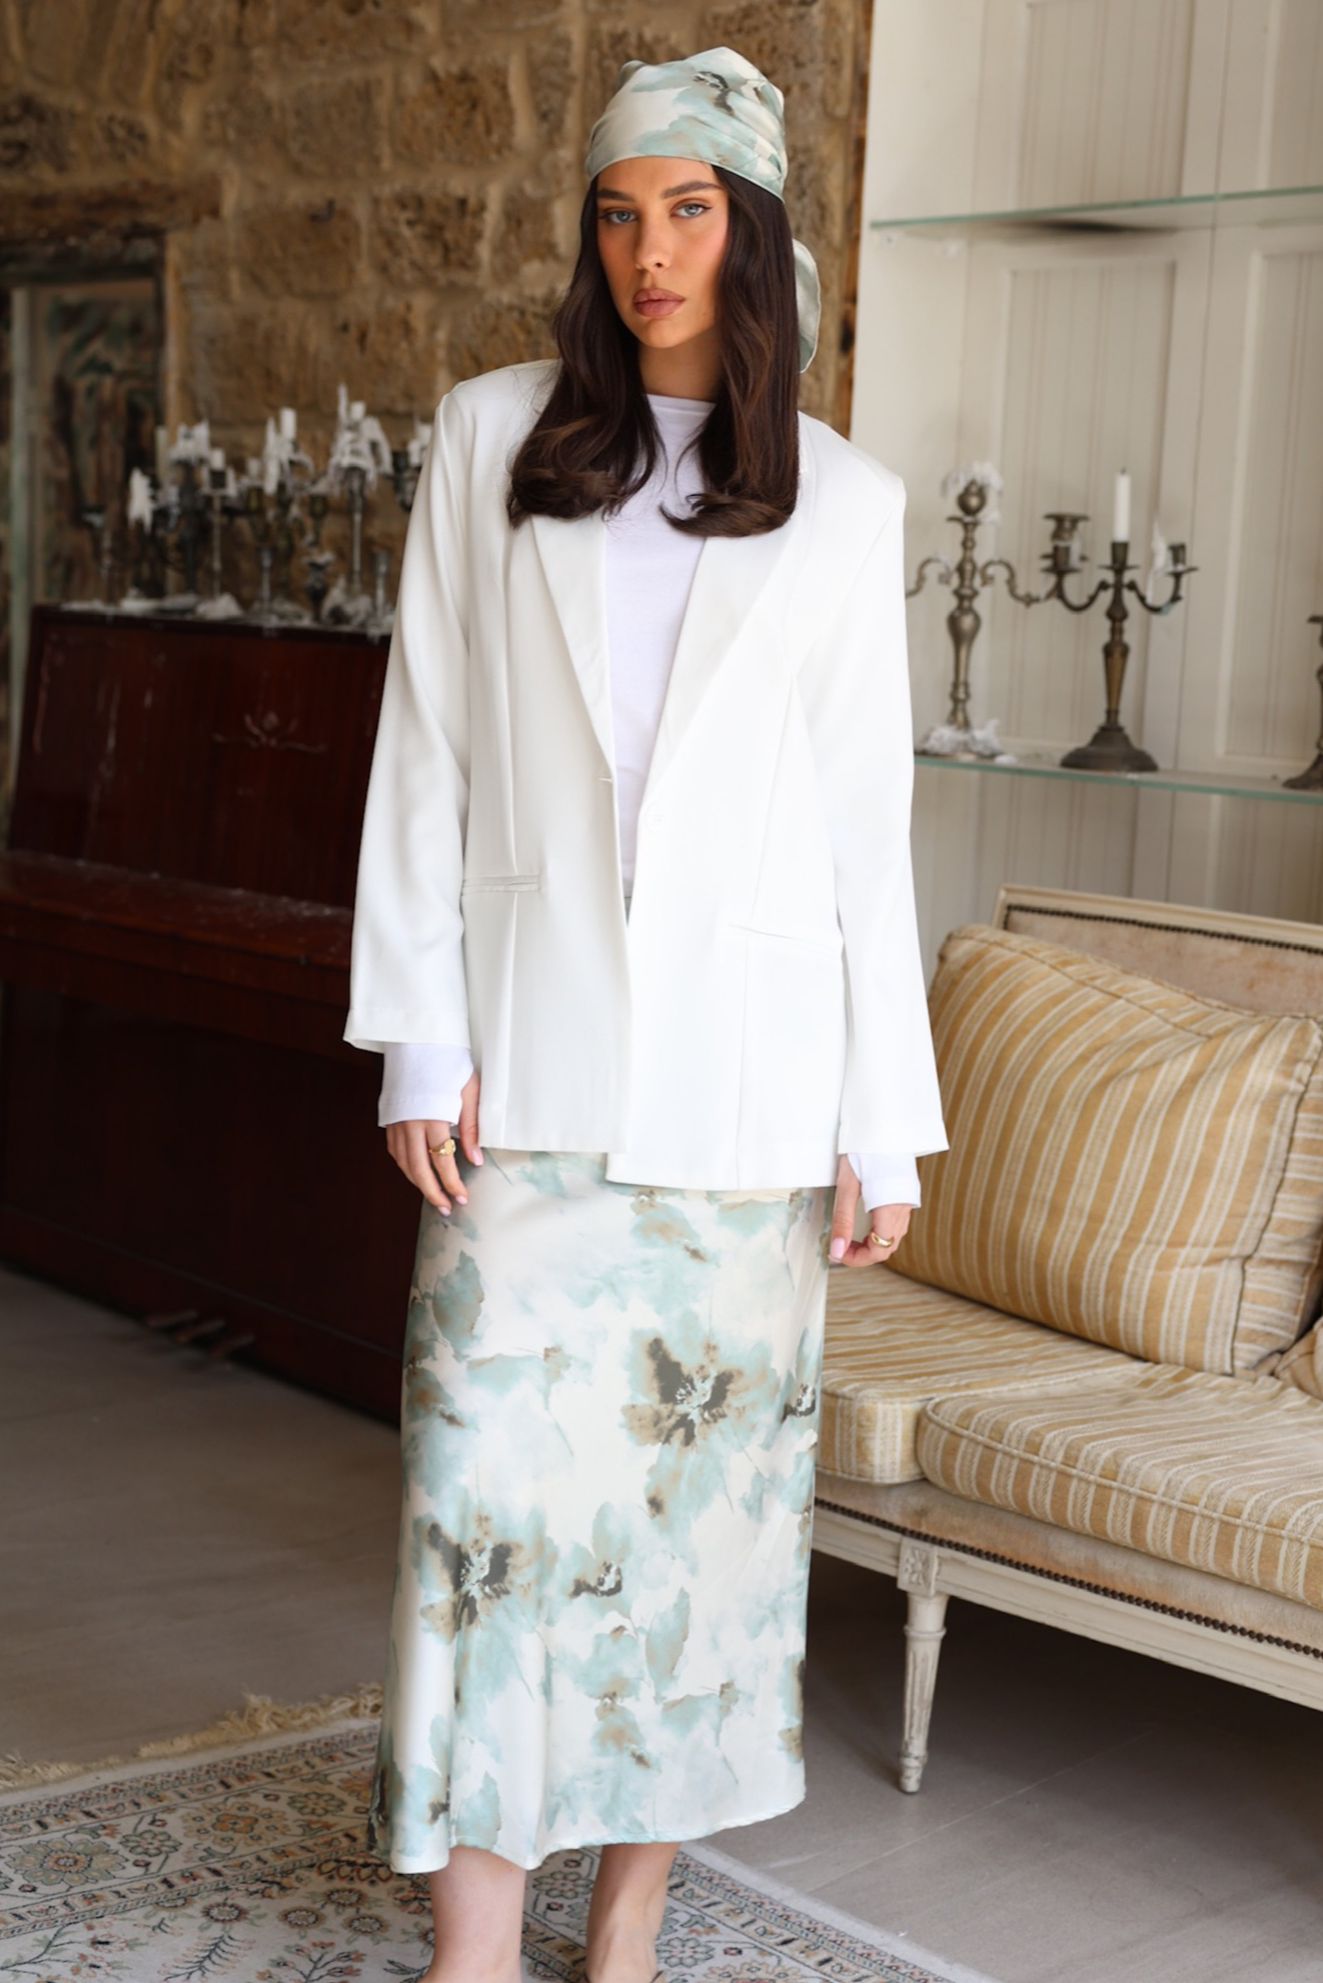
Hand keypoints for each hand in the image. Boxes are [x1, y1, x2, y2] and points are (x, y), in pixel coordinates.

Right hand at [385, 1068, 483, 1212]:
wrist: (417, 1042)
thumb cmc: (448, 1064)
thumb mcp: (469, 1091)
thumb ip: (472, 1127)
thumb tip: (475, 1160)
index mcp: (432, 1116)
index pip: (442, 1161)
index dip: (452, 1183)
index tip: (462, 1198)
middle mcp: (410, 1123)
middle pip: (418, 1169)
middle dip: (433, 1192)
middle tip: (446, 1208)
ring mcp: (397, 1122)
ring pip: (404, 1163)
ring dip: (418, 1183)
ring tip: (434, 1197)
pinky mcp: (390, 1119)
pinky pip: (395, 1151)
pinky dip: (406, 1166)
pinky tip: (417, 1174)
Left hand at [828, 1152, 911, 1265]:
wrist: (883, 1125)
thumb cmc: (863, 1151)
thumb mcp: (847, 1186)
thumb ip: (843, 1221)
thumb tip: (836, 1252)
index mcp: (890, 1209)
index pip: (879, 1250)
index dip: (858, 1259)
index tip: (837, 1254)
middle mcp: (903, 1209)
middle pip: (887, 1247)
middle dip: (863, 1253)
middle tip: (840, 1248)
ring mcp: (906, 1203)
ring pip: (892, 1237)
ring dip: (872, 1244)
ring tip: (848, 1238)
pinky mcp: (904, 1196)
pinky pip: (895, 1224)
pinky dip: (879, 1232)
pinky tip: (864, 1226)